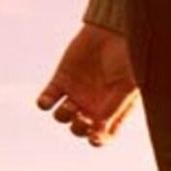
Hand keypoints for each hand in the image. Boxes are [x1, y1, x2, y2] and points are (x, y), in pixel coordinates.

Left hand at [38, 23, 138, 146]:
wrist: (112, 30)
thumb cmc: (127, 58)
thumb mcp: (125, 86)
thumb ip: (112, 109)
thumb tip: (98, 132)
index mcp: (113, 110)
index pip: (103, 136)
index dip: (97, 140)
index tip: (94, 136)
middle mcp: (93, 105)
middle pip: (79, 130)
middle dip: (78, 129)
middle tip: (83, 117)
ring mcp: (76, 93)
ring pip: (61, 117)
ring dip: (63, 116)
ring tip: (71, 104)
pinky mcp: (61, 81)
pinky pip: (46, 100)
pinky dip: (44, 103)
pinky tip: (47, 101)